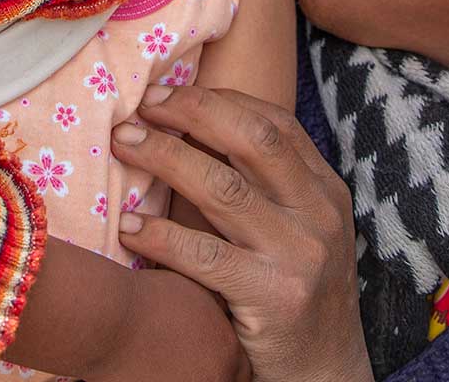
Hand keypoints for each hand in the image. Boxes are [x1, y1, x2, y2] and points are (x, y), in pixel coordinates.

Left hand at [111, 85, 371, 381]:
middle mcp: (319, 215)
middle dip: (191, 112)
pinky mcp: (273, 297)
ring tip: (122, 143)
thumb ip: (264, 187)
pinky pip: (204, 256)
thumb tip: (191, 130)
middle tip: (142, 106)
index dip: (218, 100)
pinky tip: (129, 227)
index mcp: (325, 192)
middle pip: (252, 140)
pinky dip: (160, 236)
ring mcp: (299, 256)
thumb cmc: (295, 297)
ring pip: (223, 189)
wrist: (326, 374)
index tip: (168, 94)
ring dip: (164, 158)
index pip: (274, 123)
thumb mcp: (298, 233)